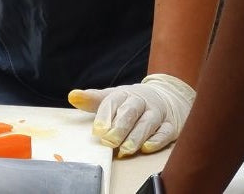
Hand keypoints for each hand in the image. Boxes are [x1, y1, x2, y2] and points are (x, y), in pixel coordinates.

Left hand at [68, 73, 194, 156]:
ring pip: (148, 123)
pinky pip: (165, 132)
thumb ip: (93, 100)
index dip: (105, 115)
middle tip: (109, 140)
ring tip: (125, 150)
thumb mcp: (113, 97)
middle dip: (119, 127)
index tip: (97, 129)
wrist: (167, 97)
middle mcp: (141, 101)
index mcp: (125, 94)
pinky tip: (147, 147)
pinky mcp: (171, 125)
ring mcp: (157, 113)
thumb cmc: (133, 102)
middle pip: (130, 112)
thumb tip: (72, 96)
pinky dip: (157, 140)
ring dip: (136, 137)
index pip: (113, 100)